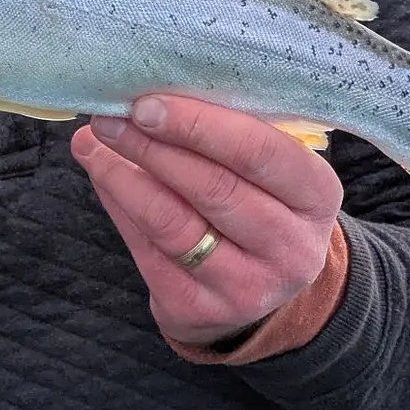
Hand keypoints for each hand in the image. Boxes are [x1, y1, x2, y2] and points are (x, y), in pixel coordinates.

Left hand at [70, 94, 343, 347]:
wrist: (260, 290)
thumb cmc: (257, 202)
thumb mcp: (265, 169)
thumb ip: (220, 133)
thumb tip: (143, 98)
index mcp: (316, 195)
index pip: (259, 152)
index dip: (199, 125)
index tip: (147, 103)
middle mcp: (291, 248)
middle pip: (213, 187)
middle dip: (152, 146)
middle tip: (109, 117)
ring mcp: (249, 288)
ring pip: (174, 224)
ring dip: (123, 177)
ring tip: (92, 144)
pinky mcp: (201, 311)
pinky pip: (148, 252)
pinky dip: (119, 208)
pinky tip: (103, 178)